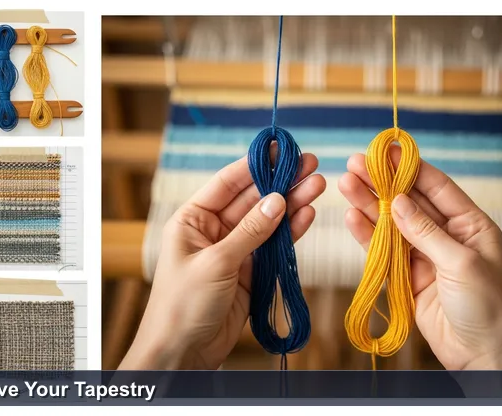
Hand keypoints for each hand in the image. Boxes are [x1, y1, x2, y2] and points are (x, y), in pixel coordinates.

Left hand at [120, 152, 325, 369]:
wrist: (184, 353)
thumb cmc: (183, 305)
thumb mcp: (216, 263)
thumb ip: (250, 231)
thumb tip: (277, 200)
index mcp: (193, 220)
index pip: (227, 183)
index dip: (254, 164)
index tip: (280, 147)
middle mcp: (214, 230)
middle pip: (252, 200)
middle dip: (281, 183)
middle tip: (310, 165)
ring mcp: (234, 251)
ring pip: (267, 222)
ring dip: (291, 204)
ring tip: (318, 185)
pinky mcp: (250, 272)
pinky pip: (273, 247)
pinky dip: (290, 232)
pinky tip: (308, 215)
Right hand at [339, 148, 501, 369]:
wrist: (482, 356)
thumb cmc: (488, 307)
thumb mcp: (461, 263)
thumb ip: (426, 232)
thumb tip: (399, 202)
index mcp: (471, 224)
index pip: (437, 187)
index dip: (411, 168)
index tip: (386, 151)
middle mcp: (447, 236)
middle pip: (410, 203)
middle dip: (383, 184)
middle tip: (355, 164)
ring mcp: (425, 256)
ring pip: (393, 225)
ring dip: (370, 206)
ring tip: (345, 184)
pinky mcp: (408, 277)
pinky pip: (385, 252)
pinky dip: (368, 236)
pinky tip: (352, 217)